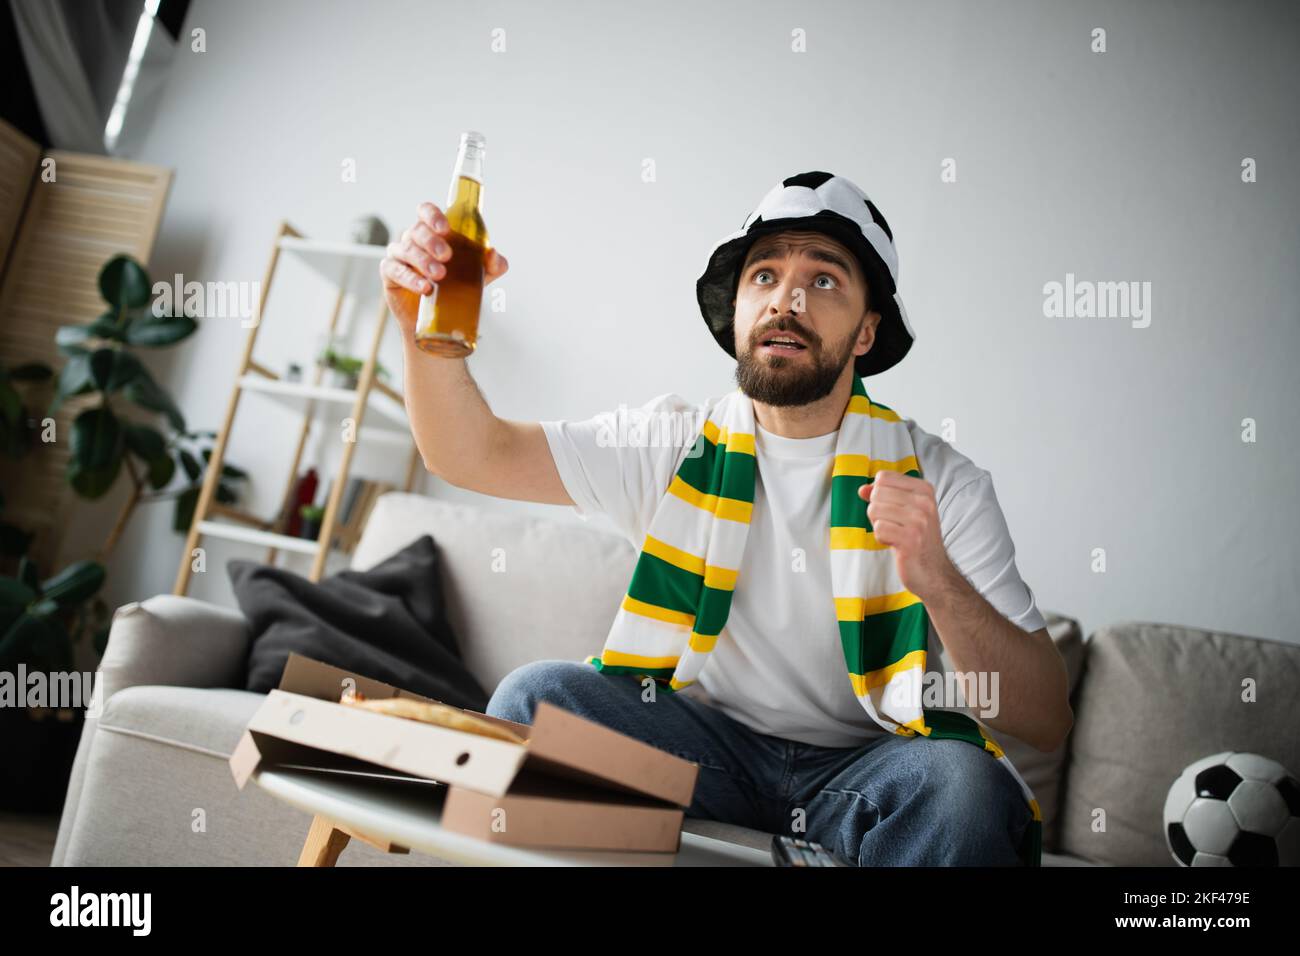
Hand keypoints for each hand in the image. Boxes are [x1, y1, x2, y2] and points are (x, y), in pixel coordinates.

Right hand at [380, 201, 508, 332]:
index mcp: (433, 232)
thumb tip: (493, 254)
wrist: (441, 320)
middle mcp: (414, 240)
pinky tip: (425, 288)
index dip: (432, 215)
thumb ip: (493, 264)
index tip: (445, 229)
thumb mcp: (481, 276)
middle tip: (447, 256)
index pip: (426, 211)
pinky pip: (394, 270)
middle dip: (432, 241)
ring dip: (423, 260)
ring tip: (439, 275)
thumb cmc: (458, 289)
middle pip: (416, 230)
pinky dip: (410, 278)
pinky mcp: (390, 274)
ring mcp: (400, 256)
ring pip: (405, 249)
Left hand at [857, 470, 958, 600]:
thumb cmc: (917, 539)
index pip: (883, 477)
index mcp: (924, 490)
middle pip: (877, 493)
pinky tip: (896, 544)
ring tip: (896, 534)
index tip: (893, 510)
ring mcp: (919, 521)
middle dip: (877, 511)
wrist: (934, 571)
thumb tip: (862, 489)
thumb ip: (884, 496)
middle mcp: (924, 502)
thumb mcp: (905, 510)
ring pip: (874, 510)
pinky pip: (878, 529)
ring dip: (879, 526)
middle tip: (894, 525)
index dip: (879, 494)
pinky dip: (881, 539)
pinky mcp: (910, 539)